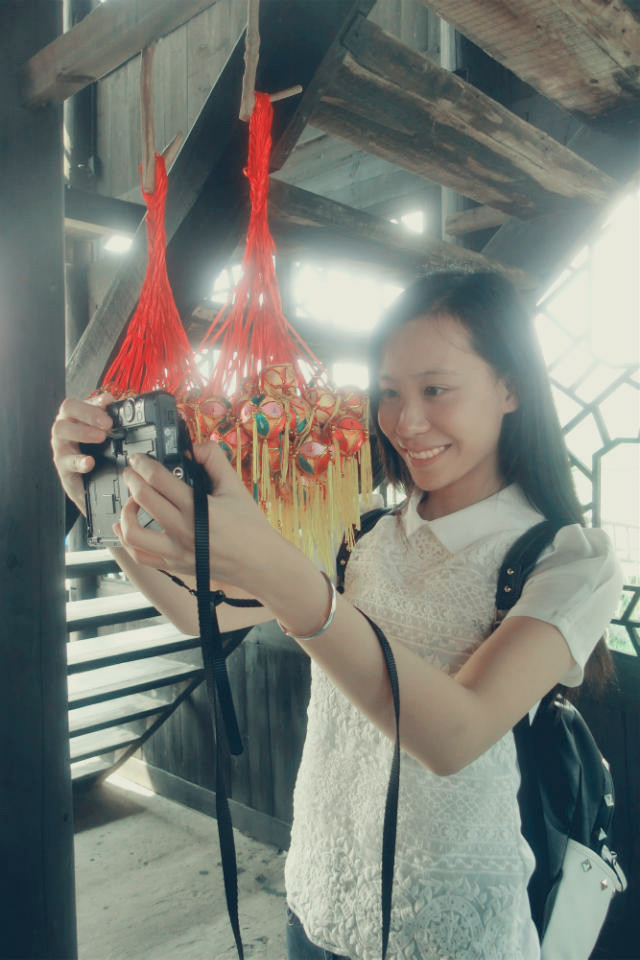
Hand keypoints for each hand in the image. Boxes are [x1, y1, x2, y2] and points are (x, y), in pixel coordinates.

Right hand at [51, 394, 113, 513]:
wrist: (91, 486)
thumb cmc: (97, 454)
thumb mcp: (104, 435)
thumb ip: (108, 419)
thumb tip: (115, 403)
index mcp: (74, 417)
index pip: (78, 402)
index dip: (92, 400)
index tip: (109, 403)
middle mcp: (64, 427)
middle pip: (67, 409)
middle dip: (88, 413)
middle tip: (108, 423)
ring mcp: (61, 446)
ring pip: (62, 430)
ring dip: (82, 431)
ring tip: (101, 437)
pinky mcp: (63, 467)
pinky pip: (67, 462)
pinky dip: (79, 461)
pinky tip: (90, 462)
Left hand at [117, 440, 277, 588]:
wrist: (260, 563)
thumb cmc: (251, 528)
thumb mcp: (236, 487)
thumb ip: (215, 460)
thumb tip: (194, 448)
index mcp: (198, 508)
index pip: (158, 478)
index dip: (142, 463)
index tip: (138, 458)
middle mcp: (183, 530)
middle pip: (142, 499)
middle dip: (131, 479)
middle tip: (131, 472)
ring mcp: (176, 550)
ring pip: (133, 532)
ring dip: (126, 511)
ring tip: (131, 501)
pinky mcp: (174, 565)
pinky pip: (140, 556)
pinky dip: (126, 540)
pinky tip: (127, 526)